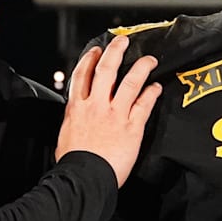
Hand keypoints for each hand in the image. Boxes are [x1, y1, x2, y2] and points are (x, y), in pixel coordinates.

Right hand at [56, 35, 161, 185]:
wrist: (83, 179)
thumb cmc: (73, 163)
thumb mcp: (65, 135)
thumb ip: (73, 120)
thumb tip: (76, 116)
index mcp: (77, 108)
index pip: (82, 75)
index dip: (90, 59)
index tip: (97, 50)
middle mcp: (96, 106)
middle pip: (106, 70)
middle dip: (116, 52)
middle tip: (123, 41)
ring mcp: (115, 115)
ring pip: (130, 83)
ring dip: (141, 68)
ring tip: (149, 60)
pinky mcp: (131, 128)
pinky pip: (144, 105)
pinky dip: (151, 94)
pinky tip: (156, 87)